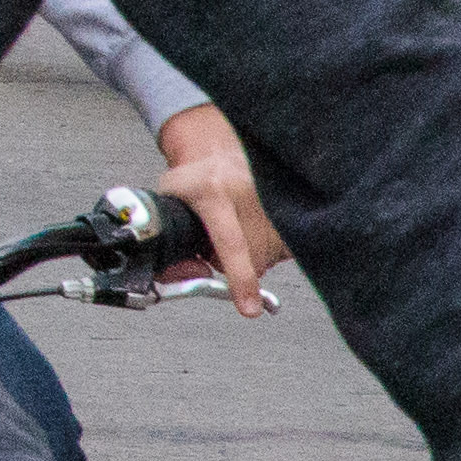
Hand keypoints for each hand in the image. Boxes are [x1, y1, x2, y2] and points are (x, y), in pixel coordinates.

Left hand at [146, 98, 290, 307]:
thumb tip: (193, 276)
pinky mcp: (293, 211)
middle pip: (250, 261)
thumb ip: (171, 243)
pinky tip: (254, 228)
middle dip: (230, 263)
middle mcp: (249, 196)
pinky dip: (266, 250)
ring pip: (266, 261)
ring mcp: (275, 203)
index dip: (240, 279)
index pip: (231, 243)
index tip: (249, 309)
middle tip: (215, 238)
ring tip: (236, 226)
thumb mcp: (168, 202)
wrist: (221, 152)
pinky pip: (281, 253)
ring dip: (249, 256)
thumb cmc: (194, 181)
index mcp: (213, 193)